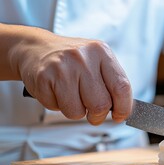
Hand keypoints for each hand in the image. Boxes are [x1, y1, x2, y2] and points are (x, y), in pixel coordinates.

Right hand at [11, 30, 131, 124]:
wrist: (36, 48)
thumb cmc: (72, 60)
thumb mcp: (97, 61)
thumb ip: (112, 82)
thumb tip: (125, 110)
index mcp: (101, 52)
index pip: (121, 86)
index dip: (123, 107)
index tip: (120, 116)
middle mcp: (83, 57)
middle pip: (101, 104)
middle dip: (98, 116)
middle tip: (94, 114)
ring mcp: (62, 67)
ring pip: (77, 111)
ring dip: (76, 112)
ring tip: (72, 97)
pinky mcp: (43, 78)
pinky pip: (57, 108)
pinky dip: (58, 106)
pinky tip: (57, 91)